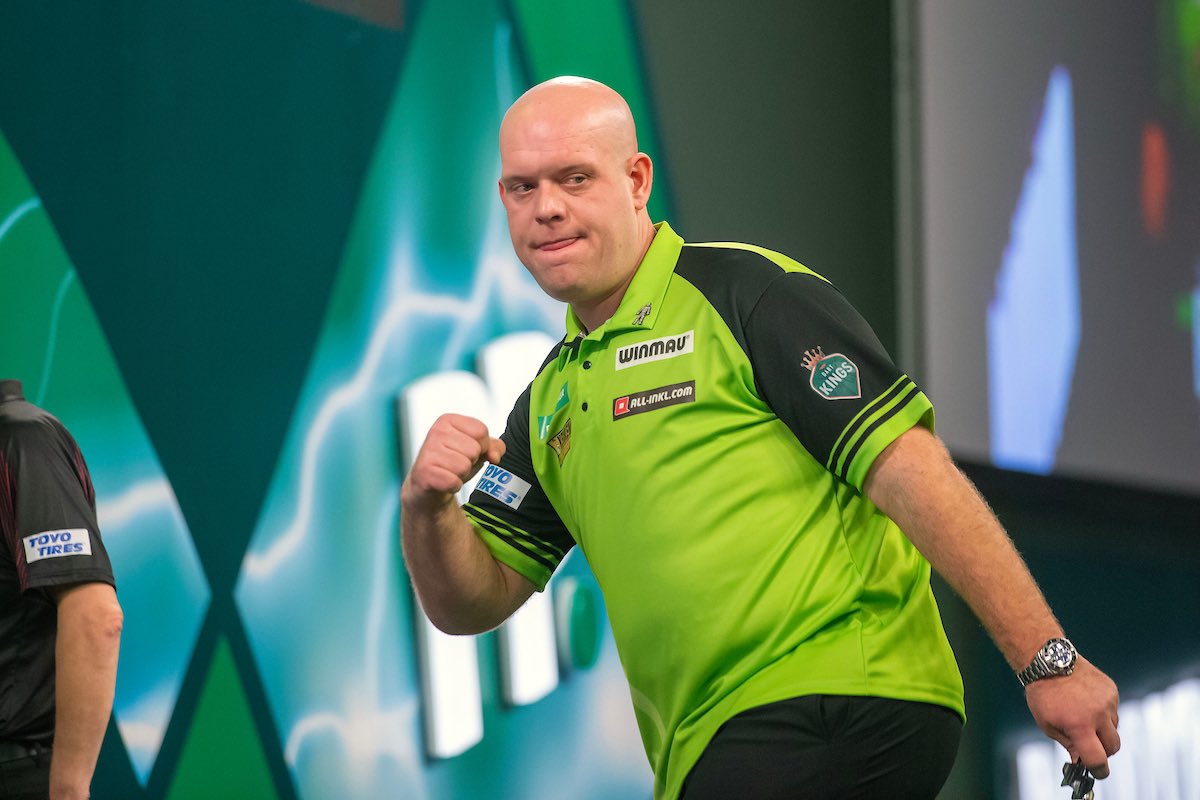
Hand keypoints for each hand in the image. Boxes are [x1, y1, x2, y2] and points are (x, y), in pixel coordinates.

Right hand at [402, 414, 504, 509]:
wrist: (429, 485)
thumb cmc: (454, 462)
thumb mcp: (477, 450)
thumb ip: (494, 447)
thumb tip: (494, 456)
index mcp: (448, 420)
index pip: (481, 431)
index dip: (482, 446)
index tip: (467, 451)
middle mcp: (436, 431)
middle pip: (474, 449)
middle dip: (470, 461)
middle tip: (455, 463)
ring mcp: (428, 450)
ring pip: (464, 466)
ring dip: (461, 474)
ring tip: (449, 471)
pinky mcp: (424, 471)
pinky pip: (454, 482)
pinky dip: (453, 486)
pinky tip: (444, 481)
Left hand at [1024, 656, 1119, 777]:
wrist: (1048, 661)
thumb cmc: (1043, 694)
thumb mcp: (1047, 724)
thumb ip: (1068, 744)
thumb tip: (1082, 760)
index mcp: (1079, 726)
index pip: (1098, 758)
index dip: (1099, 770)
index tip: (1098, 772)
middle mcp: (1098, 714)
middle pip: (1113, 747)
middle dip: (1103, 751)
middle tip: (1090, 747)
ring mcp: (1108, 701)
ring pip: (1114, 728)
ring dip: (1103, 730)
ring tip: (1082, 717)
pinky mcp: (1112, 690)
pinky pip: (1114, 711)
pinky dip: (1104, 713)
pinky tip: (1087, 703)